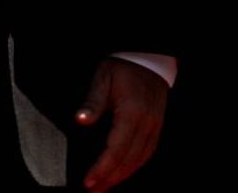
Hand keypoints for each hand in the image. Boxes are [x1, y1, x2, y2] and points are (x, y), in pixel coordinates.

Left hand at [76, 58, 167, 191]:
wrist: (148, 58)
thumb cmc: (123, 66)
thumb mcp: (103, 77)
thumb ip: (92, 101)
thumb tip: (80, 120)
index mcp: (131, 113)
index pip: (115, 150)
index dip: (101, 169)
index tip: (87, 182)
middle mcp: (146, 123)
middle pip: (128, 160)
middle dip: (109, 179)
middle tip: (93, 190)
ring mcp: (154, 125)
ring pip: (139, 160)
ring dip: (122, 176)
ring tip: (105, 186)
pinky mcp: (157, 125)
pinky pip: (148, 152)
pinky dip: (135, 166)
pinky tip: (124, 172)